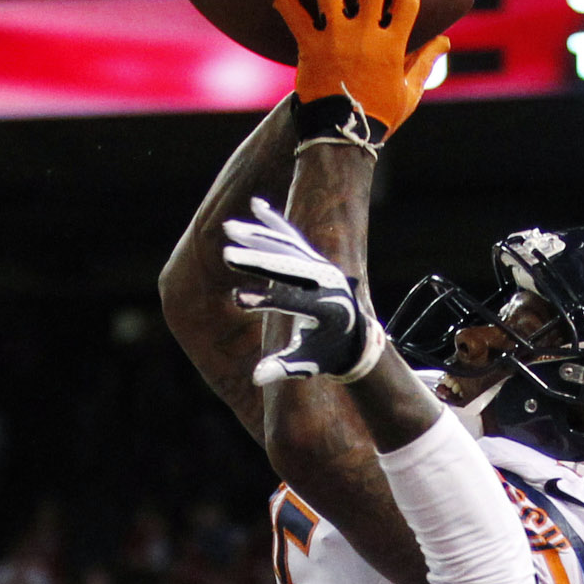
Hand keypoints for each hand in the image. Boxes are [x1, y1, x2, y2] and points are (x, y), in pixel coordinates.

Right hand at [222, 198, 379, 384]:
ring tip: (228, 228)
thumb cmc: (328, 355)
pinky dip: (274, 221)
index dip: (264, 301)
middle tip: (227, 255)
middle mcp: (327, 283)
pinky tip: (255, 205)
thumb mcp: (310, 365)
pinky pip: (292, 236)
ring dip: (257, 236)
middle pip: (288, 268)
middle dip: (257, 261)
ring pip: (287, 247)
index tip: (236, 299)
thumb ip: (285, 369)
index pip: (291, 303)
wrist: (356, 336)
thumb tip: (257, 379)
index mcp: (327, 310)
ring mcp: (321, 266)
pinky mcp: (314, 258)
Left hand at [274, 0, 449, 139]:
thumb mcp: (408, 92)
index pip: (408, 0)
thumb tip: (445, 41)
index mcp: (393, 45)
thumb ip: (424, 62)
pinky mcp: (311, 47)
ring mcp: (336, 38)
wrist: (341, 135)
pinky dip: (285, 4)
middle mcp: (366, 35)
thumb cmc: (377, 115)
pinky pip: (294, 17)